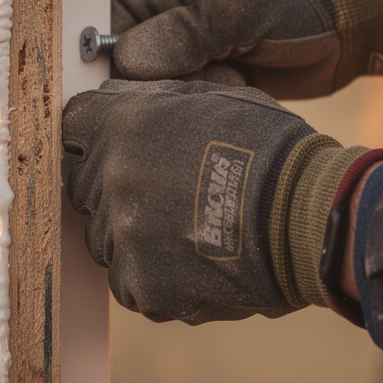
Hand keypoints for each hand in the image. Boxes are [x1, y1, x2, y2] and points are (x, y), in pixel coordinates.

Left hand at [62, 79, 374, 323]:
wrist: (310, 220)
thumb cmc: (270, 150)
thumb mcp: (212, 96)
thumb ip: (153, 97)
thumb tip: (114, 97)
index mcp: (123, 126)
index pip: (72, 128)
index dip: (94, 136)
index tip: (115, 146)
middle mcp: (112, 181)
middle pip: (83, 186)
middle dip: (114, 186)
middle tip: (167, 191)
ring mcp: (123, 238)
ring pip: (104, 237)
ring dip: (133, 233)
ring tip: (187, 228)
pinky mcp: (141, 285)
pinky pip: (130, 280)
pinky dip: (154, 274)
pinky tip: (194, 259)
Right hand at [111, 0, 382, 98]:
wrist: (353, 31)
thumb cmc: (304, 6)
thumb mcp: (248, 12)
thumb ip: (188, 32)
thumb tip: (126, 58)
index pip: (110, 11)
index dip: (104, 49)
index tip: (116, 81)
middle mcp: (169, 5)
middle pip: (125, 53)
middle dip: (155, 76)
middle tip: (203, 74)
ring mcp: (186, 40)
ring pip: (152, 81)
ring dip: (184, 89)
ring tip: (230, 76)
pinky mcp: (204, 70)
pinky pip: (181, 95)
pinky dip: (204, 97)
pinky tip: (237, 86)